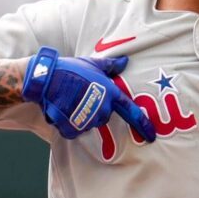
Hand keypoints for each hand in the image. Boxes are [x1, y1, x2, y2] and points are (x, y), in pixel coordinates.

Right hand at [21, 47, 155, 140]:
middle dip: (95, 109)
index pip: (131, 112)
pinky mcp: (73, 127)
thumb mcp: (93, 64)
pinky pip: (74, 131)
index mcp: (111, 94)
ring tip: (69, 102)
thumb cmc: (70, 69)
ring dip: (81, 117)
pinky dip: (68, 125)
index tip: (151, 136)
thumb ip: (110, 66)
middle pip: (104, 116)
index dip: (143, 124)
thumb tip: (125, 61)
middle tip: (81, 96)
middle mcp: (102, 109)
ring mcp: (88, 119)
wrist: (46, 79)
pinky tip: (61, 111)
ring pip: (88, 124)